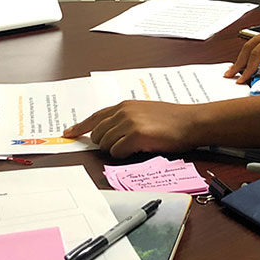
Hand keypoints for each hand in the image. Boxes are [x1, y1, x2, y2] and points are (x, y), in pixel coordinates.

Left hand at [63, 101, 198, 157]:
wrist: (191, 122)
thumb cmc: (173, 120)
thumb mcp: (145, 112)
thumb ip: (126, 118)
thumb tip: (110, 131)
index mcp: (125, 105)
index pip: (95, 117)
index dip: (80, 127)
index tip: (68, 133)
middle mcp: (124, 111)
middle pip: (97, 134)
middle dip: (104, 144)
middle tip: (121, 146)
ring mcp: (129, 122)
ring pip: (106, 144)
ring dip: (116, 149)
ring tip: (134, 146)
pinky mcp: (136, 135)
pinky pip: (117, 152)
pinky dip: (124, 155)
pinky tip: (138, 149)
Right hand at [225, 0, 259, 83]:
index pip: (256, 54)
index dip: (247, 68)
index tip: (241, 78)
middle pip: (249, 47)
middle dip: (238, 61)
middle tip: (229, 73)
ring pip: (253, 43)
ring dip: (244, 55)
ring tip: (238, 66)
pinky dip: (253, 50)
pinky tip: (255, 55)